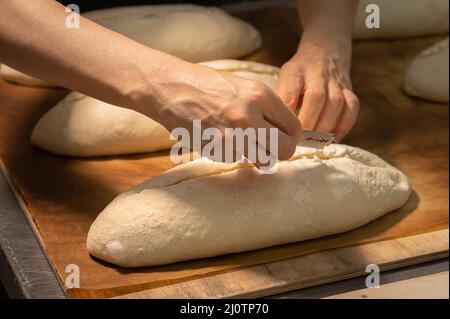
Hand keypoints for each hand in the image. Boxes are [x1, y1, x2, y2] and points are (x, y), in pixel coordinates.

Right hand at [143, 59, 302, 161]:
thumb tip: (286, 131)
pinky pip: (238, 160)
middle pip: (286, 150)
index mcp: (260, 96)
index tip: (283, 138)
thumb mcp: (244, 87)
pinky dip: (232, 153)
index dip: (291, 136)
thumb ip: (266, 108)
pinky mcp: (217, 150)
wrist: (171, 89)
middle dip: (280, 151)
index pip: (294, 128)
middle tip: (269, 147)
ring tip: (243, 142)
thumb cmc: (207, 86)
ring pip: (264, 162)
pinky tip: (220, 138)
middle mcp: (249, 117)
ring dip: (258, 156)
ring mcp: (232, 136)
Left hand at [276, 38, 358, 141]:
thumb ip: (282, 97)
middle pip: (316, 97)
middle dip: (308, 122)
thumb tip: (276, 124)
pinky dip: (345, 124)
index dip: (288, 111)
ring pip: (336, 104)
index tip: (283, 127)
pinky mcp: (349, 89)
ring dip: (324, 125)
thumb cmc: (299, 72)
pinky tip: (334, 138)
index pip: (291, 90)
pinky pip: (352, 107)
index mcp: (296, 71)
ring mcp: (336, 81)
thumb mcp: (285, 78)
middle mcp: (318, 74)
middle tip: (299, 139)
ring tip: (314, 141)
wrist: (324, 50)